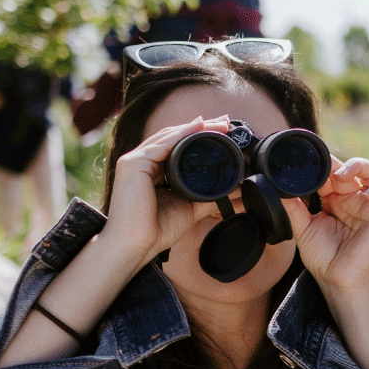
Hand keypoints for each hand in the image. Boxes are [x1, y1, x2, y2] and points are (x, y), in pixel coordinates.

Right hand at [98, 116, 230, 266]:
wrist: (136, 245)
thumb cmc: (156, 230)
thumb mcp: (190, 207)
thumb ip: (210, 196)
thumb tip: (235, 189)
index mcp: (150, 170)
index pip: (175, 146)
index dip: (197, 137)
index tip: (223, 133)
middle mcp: (140, 162)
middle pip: (173, 137)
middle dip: (200, 128)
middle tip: (225, 122)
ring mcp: (134, 161)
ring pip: (169, 136)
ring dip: (195, 128)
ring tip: (219, 124)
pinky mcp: (133, 164)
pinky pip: (162, 143)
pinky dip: (183, 134)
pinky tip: (200, 127)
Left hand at [285, 157, 368, 291]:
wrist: (336, 279)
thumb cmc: (323, 259)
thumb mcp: (302, 229)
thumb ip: (293, 208)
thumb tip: (279, 190)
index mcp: (335, 201)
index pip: (334, 173)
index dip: (326, 165)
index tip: (313, 163)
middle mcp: (354, 200)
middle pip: (354, 168)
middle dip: (340, 165)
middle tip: (327, 173)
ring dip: (362, 166)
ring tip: (344, 176)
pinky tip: (365, 192)